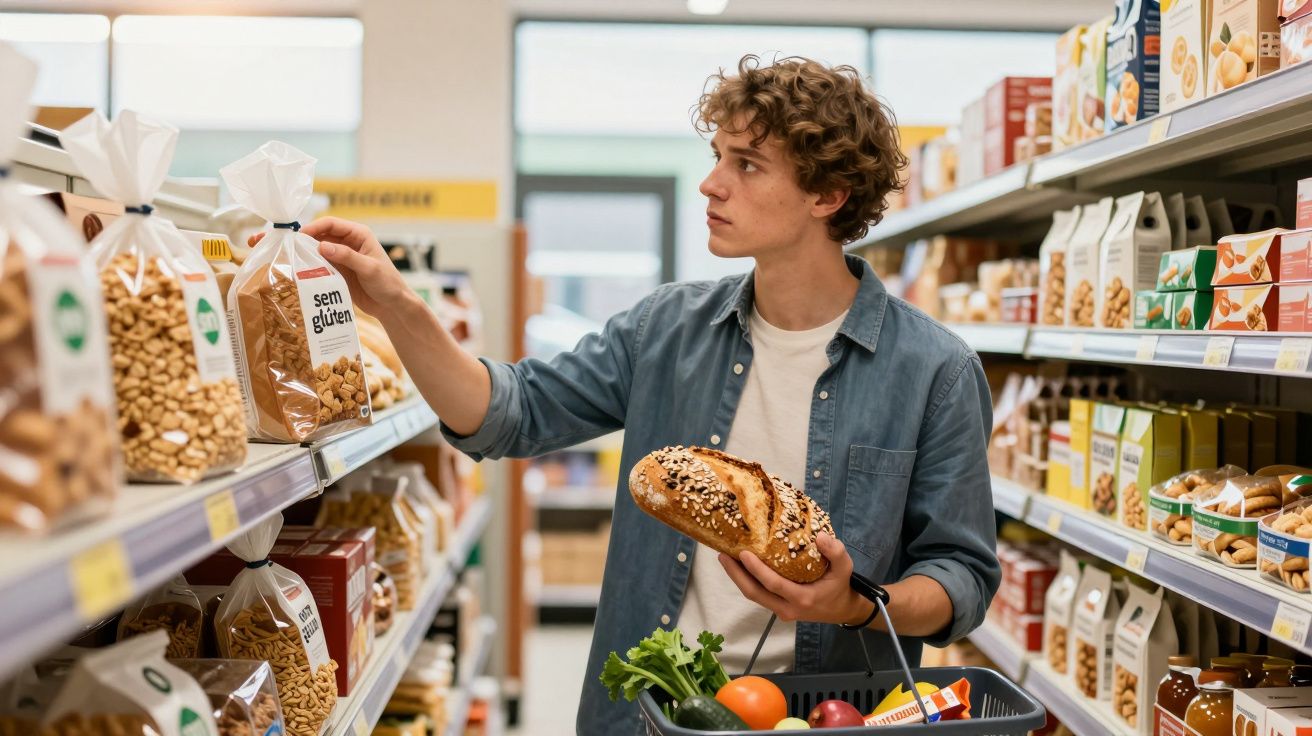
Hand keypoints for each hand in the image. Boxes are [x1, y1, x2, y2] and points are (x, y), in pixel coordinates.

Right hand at [248, 216, 409, 316]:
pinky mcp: (335, 270)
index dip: (313, 228)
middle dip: (299, 238)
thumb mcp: (369, 268)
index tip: (297, 237)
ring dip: (299, 253)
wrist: (392, 306)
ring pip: (315, 250)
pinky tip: (292, 270)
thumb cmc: (388, 283)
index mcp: (358, 234)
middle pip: (318, 235)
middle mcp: (347, 242)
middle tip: (277, 243)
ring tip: (278, 257)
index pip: (331, 224)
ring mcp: (340, 257)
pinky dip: (305, 266)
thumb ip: (347, 256)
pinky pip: (317, 265)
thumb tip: (322, 245)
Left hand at [718, 533, 871, 626]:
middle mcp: (787, 608)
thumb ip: (836, 551)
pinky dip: (747, 580)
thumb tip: (820, 536)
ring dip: (738, 578)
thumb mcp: (845, 567)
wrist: (842, 609)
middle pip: (754, 594)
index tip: (743, 553)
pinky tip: (740, 566)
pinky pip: (758, 595)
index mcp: (802, 598)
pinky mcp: (778, 608)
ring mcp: (781, 610)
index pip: (773, 585)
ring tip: (726, 557)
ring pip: (753, 596)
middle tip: (723, 555)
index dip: (756, 570)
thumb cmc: (840, 586)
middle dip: (736, 575)